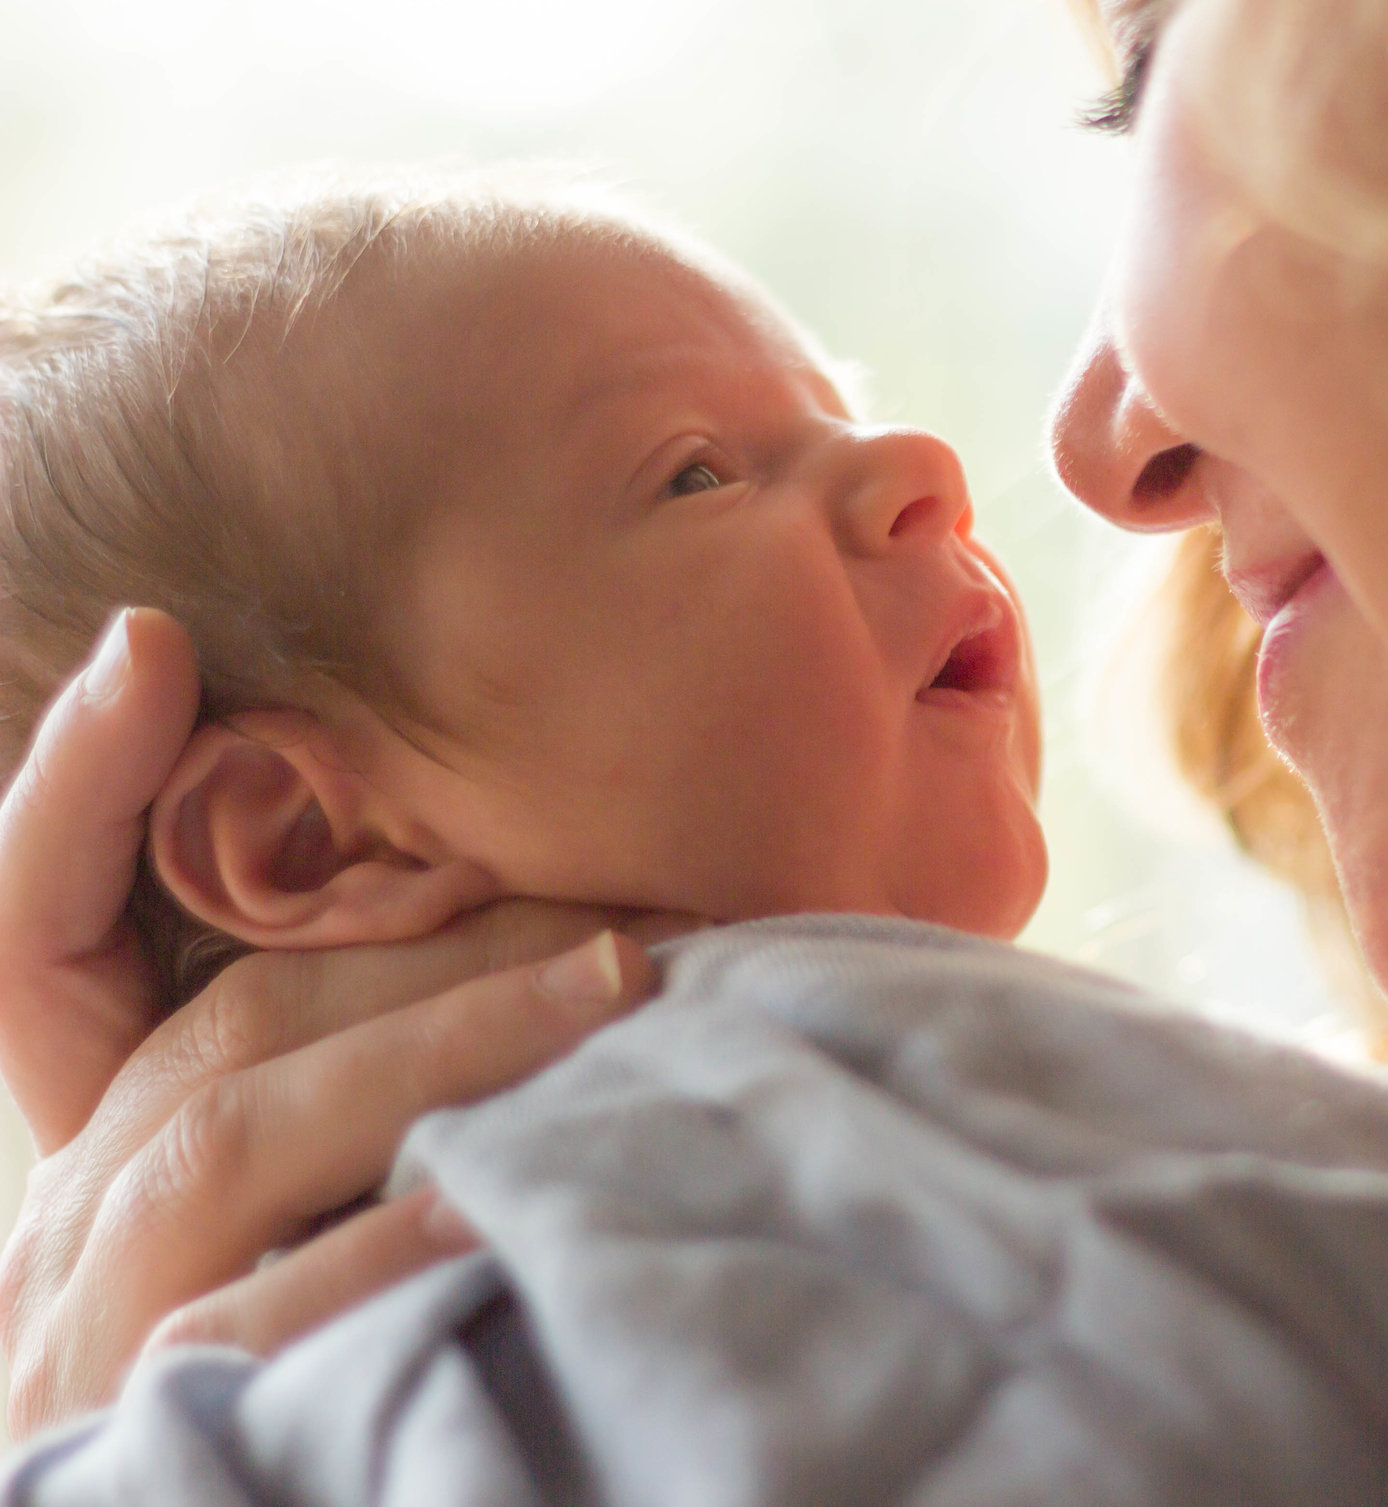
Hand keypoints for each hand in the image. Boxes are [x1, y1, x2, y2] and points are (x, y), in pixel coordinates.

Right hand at [0, 612, 683, 1434]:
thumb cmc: (294, 1374)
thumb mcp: (300, 1218)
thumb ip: (361, 1083)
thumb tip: (571, 942)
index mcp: (93, 1161)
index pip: (34, 945)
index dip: (75, 793)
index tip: (156, 646)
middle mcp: (66, 1235)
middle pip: (223, 1032)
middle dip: (434, 945)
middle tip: (640, 909)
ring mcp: (97, 1337)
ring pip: (234, 1141)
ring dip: (442, 1043)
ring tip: (625, 980)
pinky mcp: (160, 1435)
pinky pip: (261, 1322)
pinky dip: (397, 1247)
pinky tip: (522, 1197)